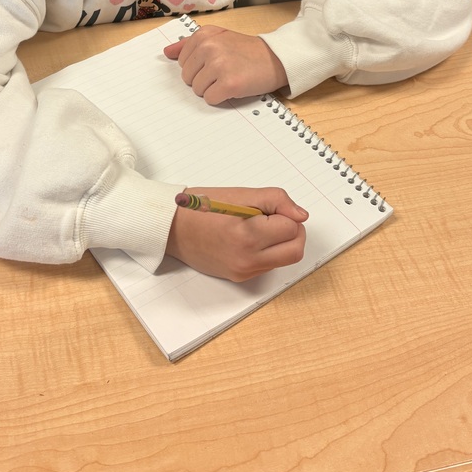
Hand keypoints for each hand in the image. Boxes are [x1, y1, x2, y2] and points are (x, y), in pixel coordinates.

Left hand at [164, 26, 287, 104]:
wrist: (276, 58)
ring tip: (229, 77)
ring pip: (197, 89)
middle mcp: (209, 47)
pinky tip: (233, 87)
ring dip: (212, 88)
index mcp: (204, 35)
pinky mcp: (229, 83)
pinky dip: (220, 97)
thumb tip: (167, 52)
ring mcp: (218, 65)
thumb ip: (190, 44)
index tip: (214, 63)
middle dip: (203, 79)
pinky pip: (210, 98)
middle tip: (223, 71)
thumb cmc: (246, 50)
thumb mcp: (218, 37)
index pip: (182, 62)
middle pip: (187, 78)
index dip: (197, 67)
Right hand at [166, 187, 307, 281]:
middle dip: (293, 231)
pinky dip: (268, 251)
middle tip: (276, 217)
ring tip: (259, 226)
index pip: (292, 228)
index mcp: (247, 237)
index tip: (269, 208)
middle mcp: (247, 260)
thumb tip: (301, 215)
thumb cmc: (200, 208)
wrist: (170, 228)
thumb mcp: (240, 194)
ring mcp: (243, 272)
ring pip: (284, 260)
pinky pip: (268, 265)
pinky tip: (249, 238)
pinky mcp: (239, 277)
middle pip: (295, 251)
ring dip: (282, 242)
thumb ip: (276, 200)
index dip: (285, 214)